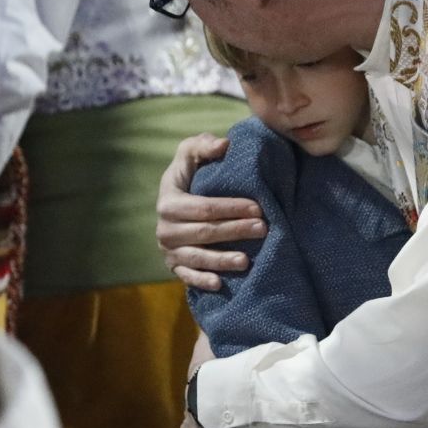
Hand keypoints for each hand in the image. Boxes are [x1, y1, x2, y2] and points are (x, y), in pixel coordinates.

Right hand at [155, 133, 265, 291]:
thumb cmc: (189, 175)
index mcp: (168, 201)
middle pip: (204, 232)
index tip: (258, 207)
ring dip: (222, 260)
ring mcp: (168, 250)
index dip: (231, 208)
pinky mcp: (173, 266)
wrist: (173, 203)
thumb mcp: (190, 154)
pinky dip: (202, 281)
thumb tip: (225, 144)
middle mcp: (165, 228)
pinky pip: (187, 276)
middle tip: (263, 229)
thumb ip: (203, 145)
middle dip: (235, 231)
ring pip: (197, 257)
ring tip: (246, 261)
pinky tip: (220, 283)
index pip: (203, 207)